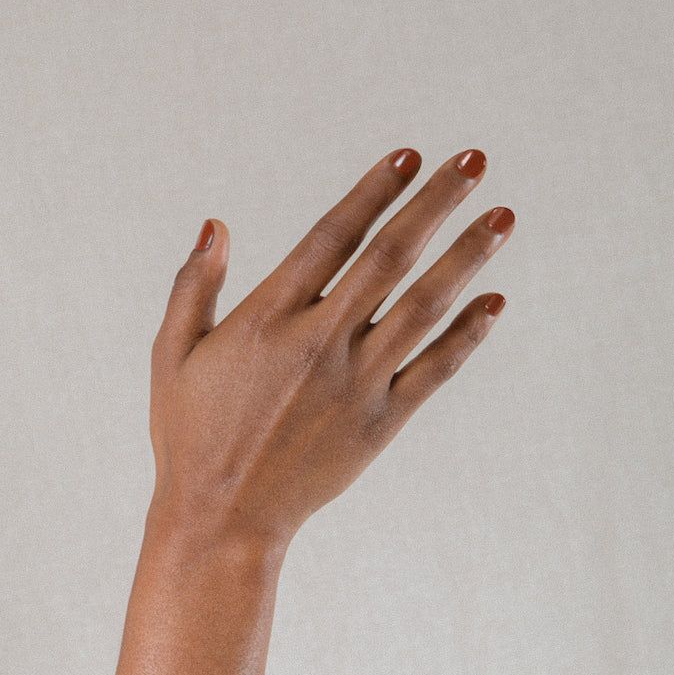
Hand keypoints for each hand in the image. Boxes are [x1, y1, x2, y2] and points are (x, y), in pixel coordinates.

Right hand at [149, 147, 512, 549]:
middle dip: (436, 203)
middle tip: (475, 161)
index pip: (334, 236)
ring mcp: (357, 383)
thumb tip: (216, 224)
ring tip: (501, 217)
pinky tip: (494, 301)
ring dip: (466, 257)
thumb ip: (193, 286)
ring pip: (424, 306)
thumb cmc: (190, 435)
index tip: (410, 155)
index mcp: (269, 318)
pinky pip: (435, 370)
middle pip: (391, 257)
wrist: (223, 519)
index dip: (374, 191)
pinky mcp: (380, 423)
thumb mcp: (171, 355)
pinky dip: (468, 335)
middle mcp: (321, 341)